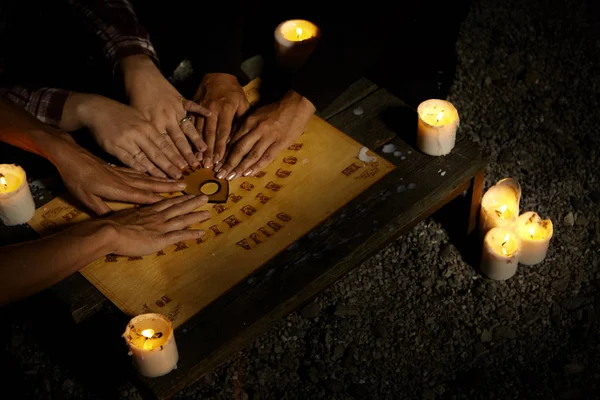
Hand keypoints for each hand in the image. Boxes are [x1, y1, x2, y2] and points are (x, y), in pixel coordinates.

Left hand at [50, 133, 187, 214]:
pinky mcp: (119, 168)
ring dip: (164, 179)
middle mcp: (125, 180)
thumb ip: (102, 210)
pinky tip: (157, 174)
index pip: (143, 195)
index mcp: (118, 189)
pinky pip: (140, 171)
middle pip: (151, 183)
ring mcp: (123, 172)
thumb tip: (115, 222)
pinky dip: (152, 173)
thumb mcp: (86, 198)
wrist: (70, 156)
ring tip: (177, 179)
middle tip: (185, 187)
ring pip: (148, 176)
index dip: (159, 198)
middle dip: (169, 186)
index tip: (176, 200)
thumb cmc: (76, 179)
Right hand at [63, 92, 186, 178]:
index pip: (165, 144)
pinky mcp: (114, 147)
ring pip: (145, 158)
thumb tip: (168, 142)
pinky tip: (147, 175)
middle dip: (170, 165)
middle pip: (158, 153)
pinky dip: (138, 168)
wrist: (96, 109)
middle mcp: (139, 133)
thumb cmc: (121, 114)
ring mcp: (126, 141)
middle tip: (181, 176)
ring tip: (167, 179)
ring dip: (157, 170)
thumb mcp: (140, 117)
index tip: (186, 166)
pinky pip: (128, 160)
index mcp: (147, 126)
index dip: (176, 156)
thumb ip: (153, 130)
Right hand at [103, 195, 209, 256]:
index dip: (179, 198)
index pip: (166, 202)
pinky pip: (180, 235)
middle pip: (178, 207)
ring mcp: (160, 227)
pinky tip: (202, 232)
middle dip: (193, 201)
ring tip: (208, 212)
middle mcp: (156, 216)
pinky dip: (192, 233)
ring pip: (182, 219)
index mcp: (146, 210)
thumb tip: (129, 220)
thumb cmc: (109, 225)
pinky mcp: (161, 239)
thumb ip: (130, 217)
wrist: (108, 231)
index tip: (188, 193)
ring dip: (196, 215)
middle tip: (206, 196)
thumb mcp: (121, 216)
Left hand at [122, 55, 210, 167]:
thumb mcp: (134, 118)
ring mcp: (174, 108)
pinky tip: (210, 114)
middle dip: (186, 155)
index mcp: (153, 125)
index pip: (164, 146)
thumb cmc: (133, 97)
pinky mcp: (180, 98)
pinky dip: (200, 110)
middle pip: (178, 140)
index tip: (178, 171)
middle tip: (194, 166)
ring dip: (196, 139)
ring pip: (187, 127)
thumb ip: (143, 135)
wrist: (138, 74)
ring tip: (204, 150)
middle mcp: (165, 118)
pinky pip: (192, 105)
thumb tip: (146, 155)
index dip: (171, 160)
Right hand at [193, 73, 249, 168]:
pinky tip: (189, 147)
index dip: (221, 147)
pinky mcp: (193, 108)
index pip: (223, 132)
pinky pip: (191, 124)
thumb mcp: (243, 103)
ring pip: (198, 131)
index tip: (220, 160)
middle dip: (209, 151)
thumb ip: (240, 121)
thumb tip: (237, 141)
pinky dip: (190, 136)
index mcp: (226, 109)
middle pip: (209, 134)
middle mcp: (212, 110)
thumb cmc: (233, 91)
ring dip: (198, 146)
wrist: (218, 73)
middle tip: (208, 166)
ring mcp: (200, 109)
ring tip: (198, 160)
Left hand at [216, 90, 314, 179]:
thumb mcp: (256, 114)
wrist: (296, 105)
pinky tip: (248, 174)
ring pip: (251, 155)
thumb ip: (244, 126)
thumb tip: (231, 140)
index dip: (224, 152)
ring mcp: (269, 137)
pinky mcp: (280, 143)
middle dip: (228, 163)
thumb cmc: (274, 110)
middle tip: (220, 174)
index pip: (233, 139)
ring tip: (231, 177)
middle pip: (239, 149)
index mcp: (249, 121)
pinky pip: (267, 157)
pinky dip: (257, 166)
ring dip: (240, 167)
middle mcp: (257, 129)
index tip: (216, 163)